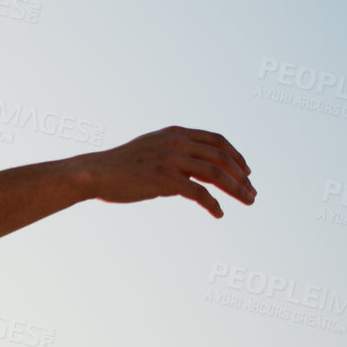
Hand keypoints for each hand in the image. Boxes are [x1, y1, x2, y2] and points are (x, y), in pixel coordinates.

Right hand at [84, 126, 254, 217]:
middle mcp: (177, 142)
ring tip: (247, 201)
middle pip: (222, 157)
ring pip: (216, 174)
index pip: (217, 140)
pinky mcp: (165, 179)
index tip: (246, 171)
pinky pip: (199, 193)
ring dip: (236, 189)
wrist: (94, 173)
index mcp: (176, 133)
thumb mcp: (151, 148)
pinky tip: (219, 213)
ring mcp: (171, 160)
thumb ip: (172, 152)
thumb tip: (191, 171)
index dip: (236, 156)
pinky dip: (213, 204)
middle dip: (242, 176)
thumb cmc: (120, 166)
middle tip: (252, 192)